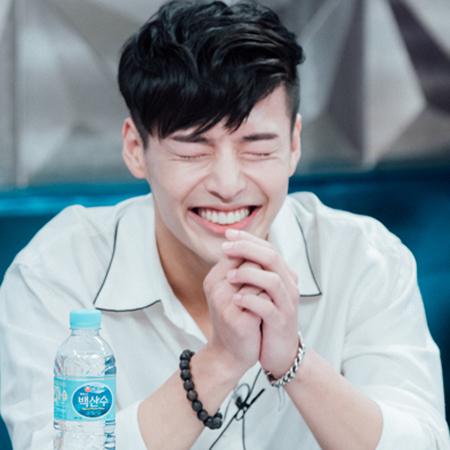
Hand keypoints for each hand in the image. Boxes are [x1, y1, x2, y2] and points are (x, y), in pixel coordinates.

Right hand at [203, 255, 261, 377]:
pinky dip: (269, 303)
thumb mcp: (232, 290)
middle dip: (263, 274)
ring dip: (267, 288)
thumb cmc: (236, 318)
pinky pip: (262, 298)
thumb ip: (240, 268)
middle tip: (261, 292)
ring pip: (258, 277)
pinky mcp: (238, 320)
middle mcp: (215, 288)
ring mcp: (225, 304)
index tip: (259, 278)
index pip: (239, 252)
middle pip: (250, 262)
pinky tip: (263, 315)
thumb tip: (256, 243)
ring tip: (262, 303)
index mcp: (213, 278)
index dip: (256, 261)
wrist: (231, 354)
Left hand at [222, 229, 299, 377]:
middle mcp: (288, 285)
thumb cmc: (265, 318)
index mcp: (283, 274)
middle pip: (271, 257)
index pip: (268, 248)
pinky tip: (236, 299)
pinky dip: (250, 300)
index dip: (247, 239)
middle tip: (225, 248)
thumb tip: (231, 249)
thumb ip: (252, 271)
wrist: (280, 352)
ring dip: (248, 274)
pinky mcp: (281, 322)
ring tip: (229, 276)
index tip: (227, 235)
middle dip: (246, 249)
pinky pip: (267, 307)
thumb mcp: (260, 291)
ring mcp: (286, 304)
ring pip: (271, 280)